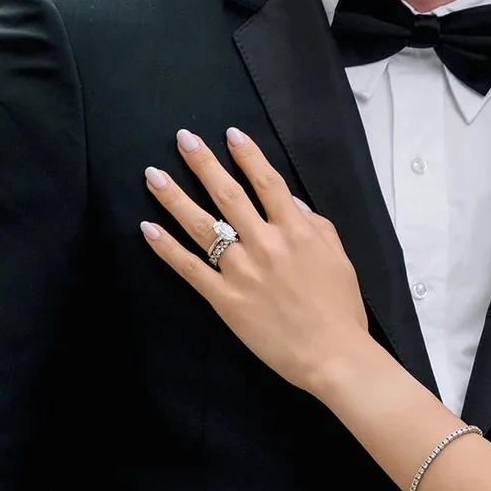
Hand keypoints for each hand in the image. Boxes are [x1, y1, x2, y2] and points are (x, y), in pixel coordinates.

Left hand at [143, 129, 371, 394]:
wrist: (333, 356)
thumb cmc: (341, 311)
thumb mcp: (339, 259)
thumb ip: (317, 226)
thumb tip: (292, 203)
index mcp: (297, 231)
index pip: (267, 182)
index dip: (248, 155)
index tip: (230, 134)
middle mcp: (266, 244)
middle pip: (228, 195)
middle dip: (203, 163)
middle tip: (183, 139)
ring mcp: (243, 271)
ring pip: (202, 226)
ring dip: (175, 198)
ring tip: (153, 176)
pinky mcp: (226, 299)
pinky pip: (190, 269)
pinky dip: (167, 248)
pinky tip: (148, 228)